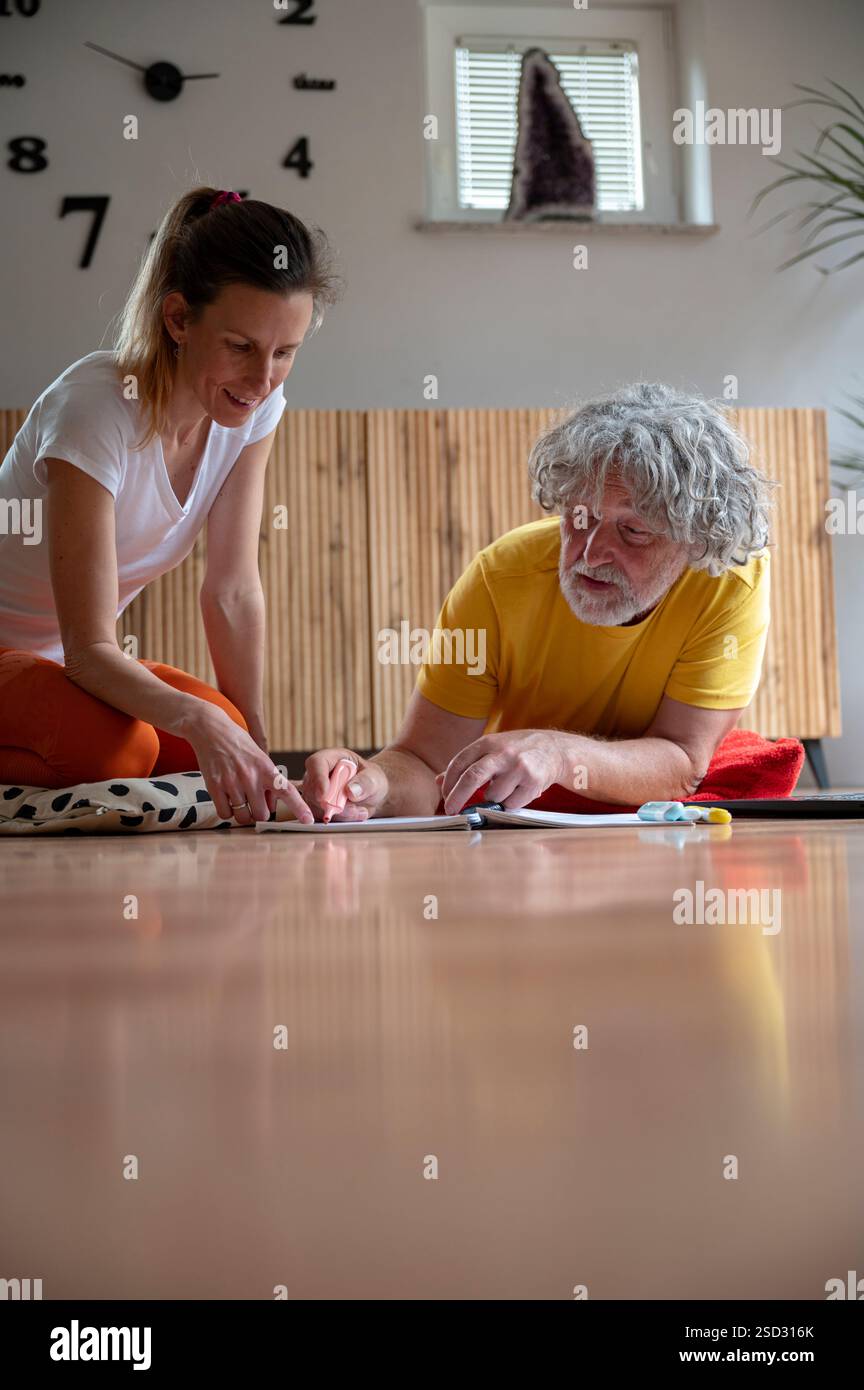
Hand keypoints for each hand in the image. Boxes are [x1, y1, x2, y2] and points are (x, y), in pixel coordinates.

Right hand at [186, 706, 313, 825]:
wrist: (211, 729)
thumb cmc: (238, 743)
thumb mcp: (259, 757)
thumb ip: (267, 780)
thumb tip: (272, 805)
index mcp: (266, 768)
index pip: (287, 791)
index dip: (299, 808)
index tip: (308, 820)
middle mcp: (251, 777)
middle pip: (262, 814)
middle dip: (260, 813)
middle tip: (254, 803)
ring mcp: (232, 783)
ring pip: (243, 817)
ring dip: (243, 814)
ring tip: (240, 801)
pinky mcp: (214, 786)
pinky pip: (224, 814)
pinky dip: (227, 812)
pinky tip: (227, 800)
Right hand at [300, 748, 388, 821]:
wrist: (370, 794)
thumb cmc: (370, 779)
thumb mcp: (374, 777)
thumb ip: (365, 782)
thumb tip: (350, 791)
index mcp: (330, 758)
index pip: (316, 763)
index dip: (318, 779)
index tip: (324, 796)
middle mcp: (317, 774)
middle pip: (312, 789)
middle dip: (331, 803)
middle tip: (353, 809)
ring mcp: (314, 791)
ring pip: (316, 806)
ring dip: (339, 813)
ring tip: (360, 810)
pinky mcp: (316, 807)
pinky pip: (321, 817)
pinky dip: (339, 819)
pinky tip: (354, 814)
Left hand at [437, 730, 573, 813]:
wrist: (553, 749)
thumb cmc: (516, 750)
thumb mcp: (490, 749)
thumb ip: (466, 764)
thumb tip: (438, 781)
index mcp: (488, 742)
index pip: (460, 763)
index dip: (448, 783)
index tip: (445, 797)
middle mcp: (503, 753)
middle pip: (472, 777)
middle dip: (458, 797)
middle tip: (451, 810)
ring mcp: (519, 767)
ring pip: (493, 795)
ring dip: (492, 799)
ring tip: (502, 790)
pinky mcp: (533, 782)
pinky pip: (512, 803)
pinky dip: (509, 803)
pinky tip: (516, 791)